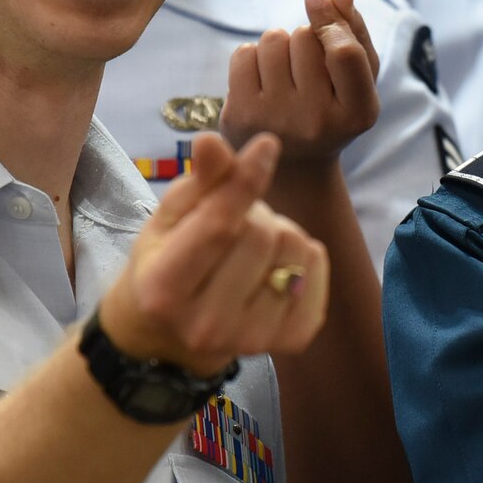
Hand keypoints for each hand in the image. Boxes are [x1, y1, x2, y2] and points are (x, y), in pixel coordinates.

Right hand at [96, 132, 327, 379]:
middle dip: (256, 213)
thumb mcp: (168, 220)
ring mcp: (251, 340)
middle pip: (263, 233)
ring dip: (280, 232)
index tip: (267, 146)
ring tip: (253, 245)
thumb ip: (196, 182)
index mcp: (165, 290)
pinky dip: (306, 254)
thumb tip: (212, 141)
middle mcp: (206, 325)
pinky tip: (278, 264)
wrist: (172, 336)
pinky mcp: (290, 342)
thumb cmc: (166, 264)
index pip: (219, 226)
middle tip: (237, 222)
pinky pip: (318, 269)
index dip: (246, 179)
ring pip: (295, 248)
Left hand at [220, 0, 381, 167]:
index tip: (318, 0)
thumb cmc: (333, 108)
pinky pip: (244, 53)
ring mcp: (276, 120)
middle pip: (306, 37)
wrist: (294, 162)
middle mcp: (317, 121)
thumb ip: (356, 32)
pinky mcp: (240, 116)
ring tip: (286, 70)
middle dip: (306, 35)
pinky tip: (263, 77)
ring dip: (280, 43)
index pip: (344, 51)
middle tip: (307, 64)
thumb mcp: (359, 78)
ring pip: (274, 39)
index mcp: (357, 112)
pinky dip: (253, 55)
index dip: (330, 18)